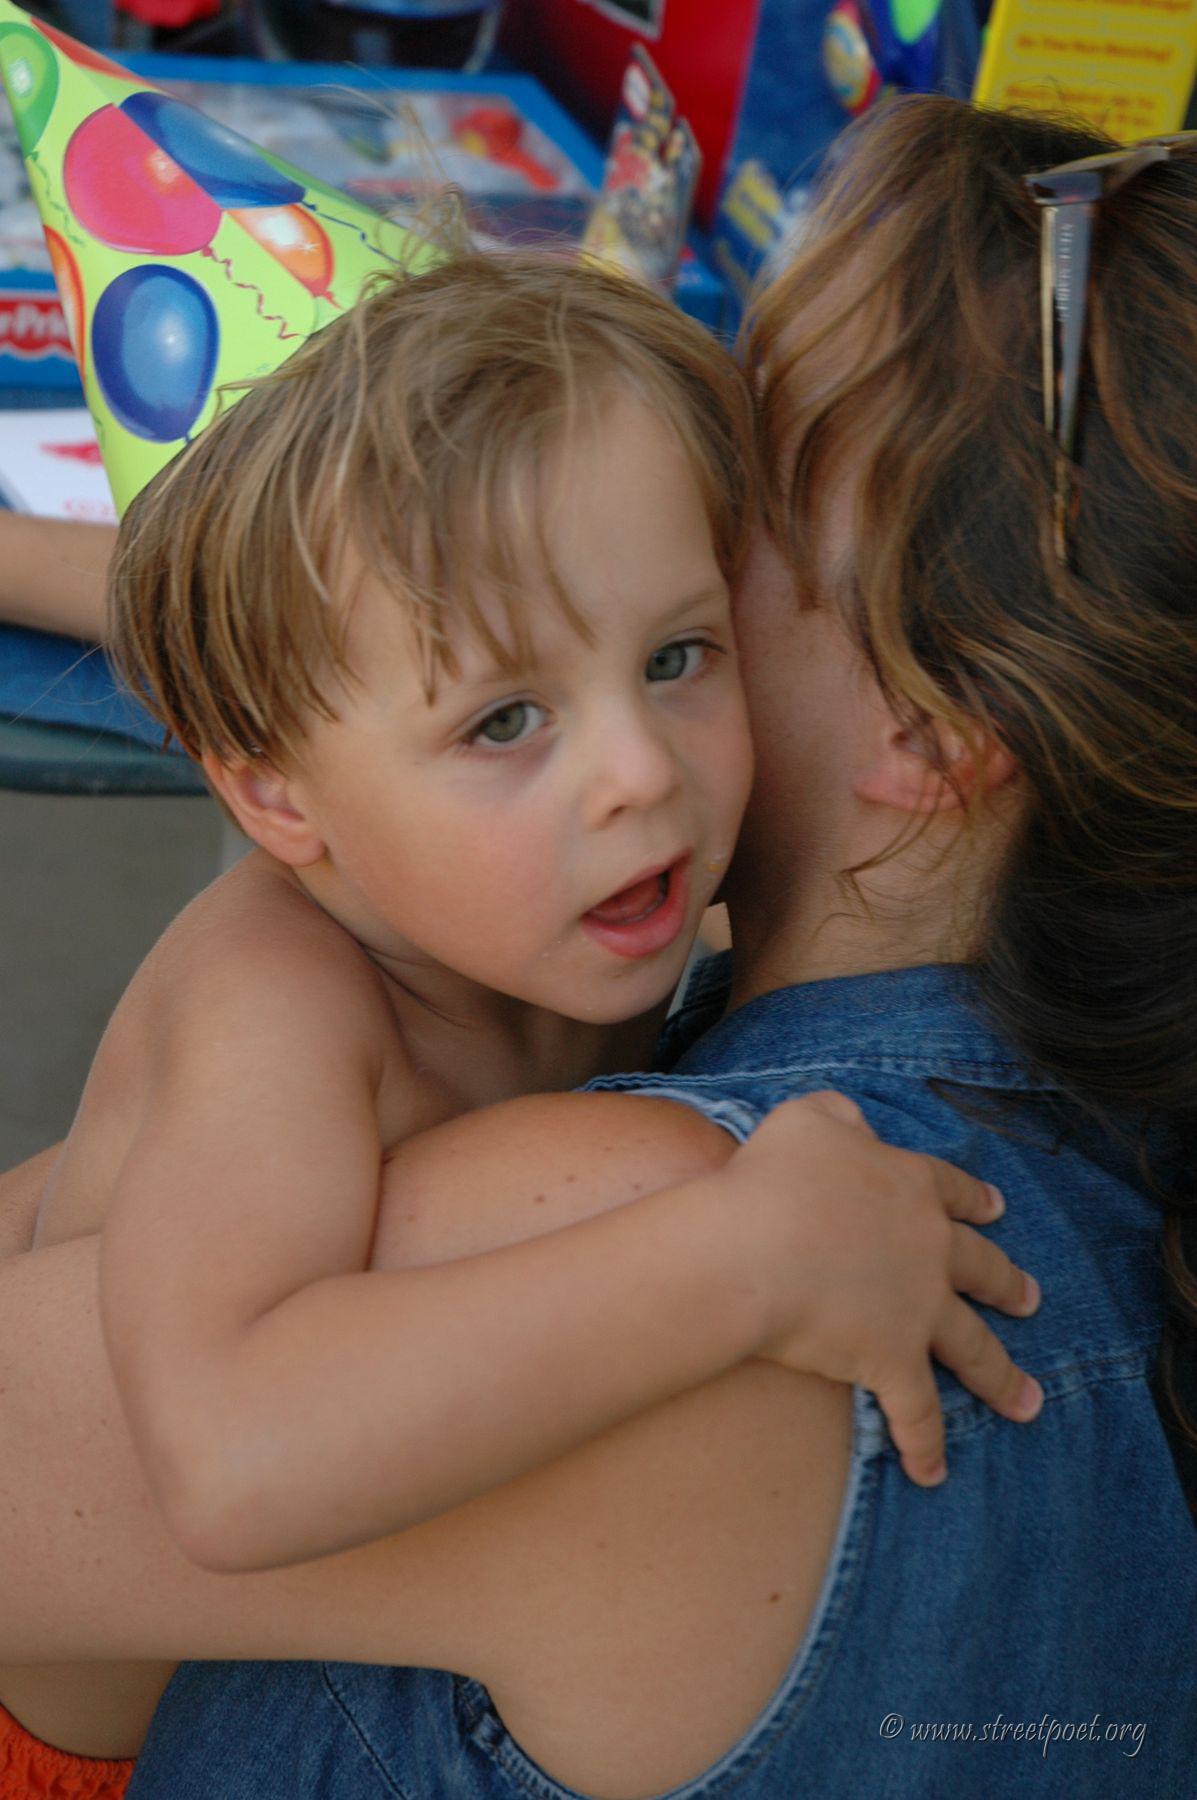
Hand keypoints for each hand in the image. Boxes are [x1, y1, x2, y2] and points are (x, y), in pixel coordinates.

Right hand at [727, 1093, 1041, 1486]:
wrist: (756, 1248)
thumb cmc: (771, 1177)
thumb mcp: (805, 1118)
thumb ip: (837, 1114)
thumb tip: (855, 1120)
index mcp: (909, 1188)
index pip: (953, 1192)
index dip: (976, 1201)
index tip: (997, 1211)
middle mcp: (928, 1249)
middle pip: (980, 1269)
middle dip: (1007, 1285)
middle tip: (1030, 1300)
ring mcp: (917, 1309)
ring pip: (973, 1347)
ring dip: (1002, 1378)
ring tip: (1029, 1401)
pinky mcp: (892, 1361)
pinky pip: (917, 1412)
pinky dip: (925, 1445)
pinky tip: (932, 1473)